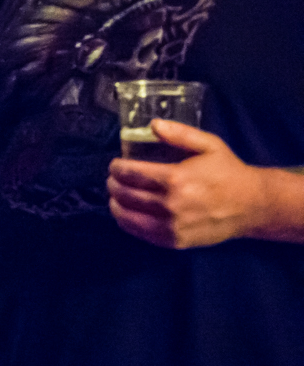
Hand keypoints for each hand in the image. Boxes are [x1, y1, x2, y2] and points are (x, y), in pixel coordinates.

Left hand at [107, 119, 263, 248]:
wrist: (252, 206)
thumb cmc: (228, 172)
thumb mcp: (209, 145)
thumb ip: (180, 134)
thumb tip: (153, 124)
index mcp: (176, 179)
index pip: (130, 173)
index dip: (117, 168)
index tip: (115, 164)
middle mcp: (170, 205)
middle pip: (125, 194)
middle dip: (113, 184)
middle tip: (113, 178)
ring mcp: (171, 226)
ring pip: (127, 215)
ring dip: (115, 203)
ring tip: (115, 195)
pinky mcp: (174, 241)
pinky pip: (139, 232)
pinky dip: (126, 221)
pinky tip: (125, 212)